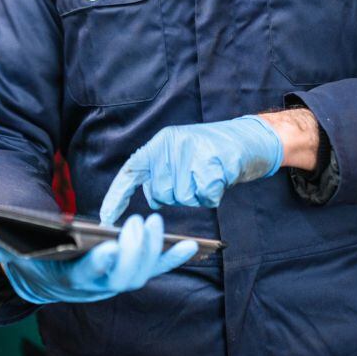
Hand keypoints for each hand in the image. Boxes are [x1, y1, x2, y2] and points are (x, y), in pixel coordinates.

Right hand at [0, 213, 196, 303]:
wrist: (46, 277)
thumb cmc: (33, 259)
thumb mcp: (15, 255)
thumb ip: (2, 252)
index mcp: (72, 280)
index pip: (88, 276)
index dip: (100, 265)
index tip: (108, 249)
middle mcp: (98, 286)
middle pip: (123, 276)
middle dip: (135, 251)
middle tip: (141, 222)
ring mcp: (117, 279)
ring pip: (142, 273)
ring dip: (156, 252)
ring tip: (161, 224)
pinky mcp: (132, 271)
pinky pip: (157, 267)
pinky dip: (175, 258)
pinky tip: (195, 246)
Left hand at [99, 115, 283, 225]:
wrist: (249, 138)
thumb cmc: (213, 151)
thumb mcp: (180, 152)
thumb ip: (163, 171)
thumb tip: (152, 198)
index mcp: (161, 143)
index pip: (131, 170)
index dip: (117, 195)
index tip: (107, 217)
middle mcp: (172, 145)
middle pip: (160, 193)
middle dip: (176, 194)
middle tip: (194, 177)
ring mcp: (192, 154)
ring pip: (182, 198)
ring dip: (196, 195)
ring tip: (207, 175)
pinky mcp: (212, 165)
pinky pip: (205, 198)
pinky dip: (212, 195)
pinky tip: (219, 178)